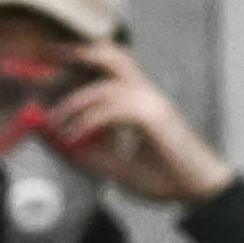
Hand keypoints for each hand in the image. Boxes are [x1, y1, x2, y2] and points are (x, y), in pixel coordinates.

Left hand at [40, 44, 235, 204]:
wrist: (198, 190)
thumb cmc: (163, 176)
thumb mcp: (113, 165)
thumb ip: (85, 153)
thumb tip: (52, 140)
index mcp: (139, 98)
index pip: (107, 64)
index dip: (77, 57)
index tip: (45, 59)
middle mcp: (146, 93)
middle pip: (111, 55)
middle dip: (76, 52)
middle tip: (45, 56)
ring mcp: (152, 102)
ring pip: (106, 86)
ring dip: (74, 101)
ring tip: (54, 119)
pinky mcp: (155, 117)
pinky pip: (114, 110)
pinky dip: (88, 121)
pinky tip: (73, 136)